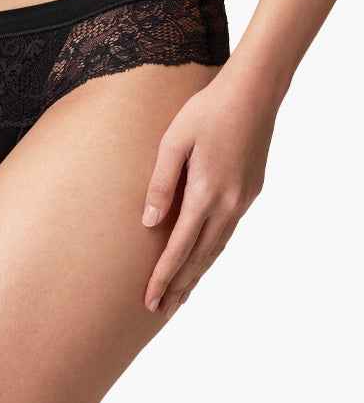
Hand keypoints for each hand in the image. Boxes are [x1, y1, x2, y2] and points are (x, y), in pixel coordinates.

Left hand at [141, 64, 279, 317]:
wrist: (253, 93)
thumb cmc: (206, 112)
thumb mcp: (173, 143)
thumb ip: (161, 185)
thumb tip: (149, 224)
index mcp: (207, 193)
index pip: (180, 247)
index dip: (164, 276)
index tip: (150, 300)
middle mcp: (229, 204)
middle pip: (201, 258)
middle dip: (179, 286)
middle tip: (160, 309)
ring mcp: (243, 200)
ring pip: (217, 249)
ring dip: (197, 273)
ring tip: (179, 294)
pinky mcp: (249, 192)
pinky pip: (226, 233)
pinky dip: (211, 253)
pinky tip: (202, 258)